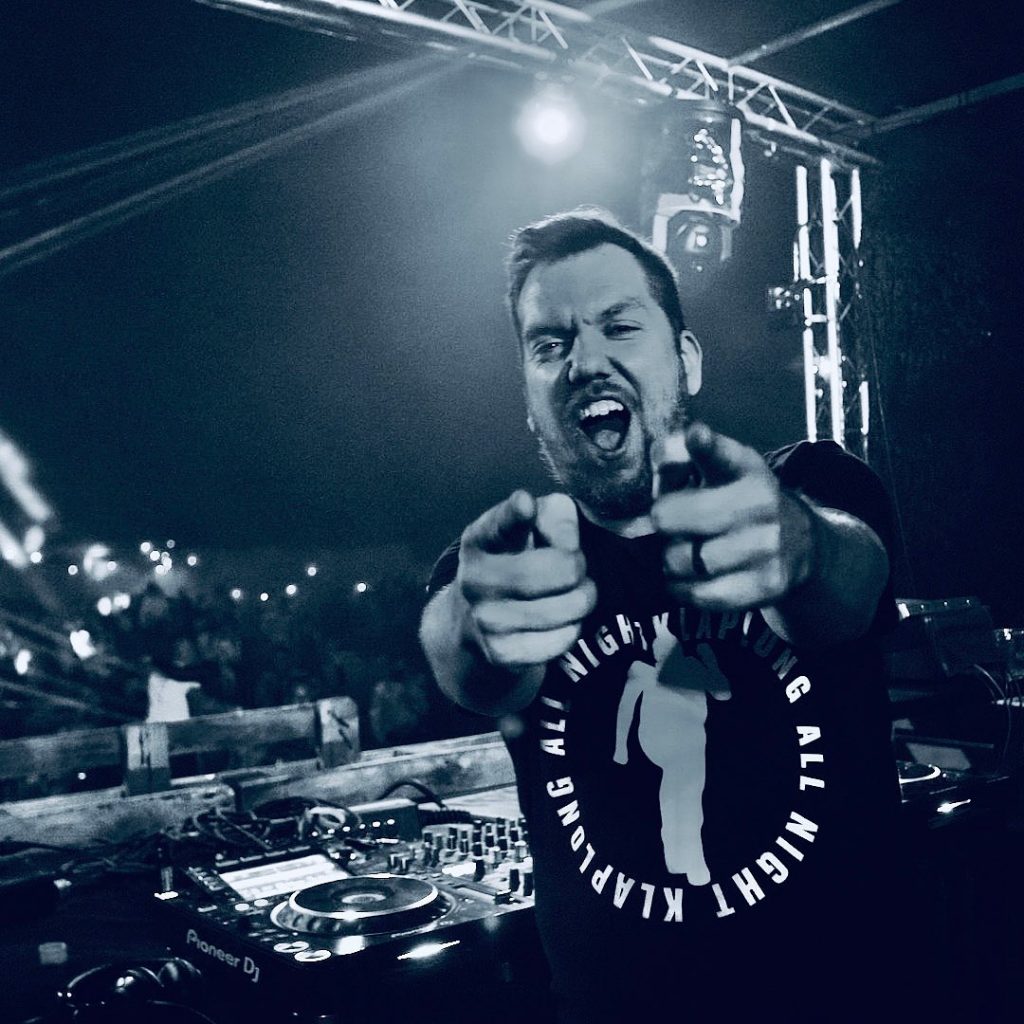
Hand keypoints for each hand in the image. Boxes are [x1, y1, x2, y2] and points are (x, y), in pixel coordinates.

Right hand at [456, 491, 596, 669]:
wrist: (473, 621)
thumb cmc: (516, 560)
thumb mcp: (531, 526)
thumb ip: (556, 516)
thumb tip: (568, 543)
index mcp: (479, 539)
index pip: (499, 524)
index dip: (515, 514)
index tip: (526, 504)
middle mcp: (474, 578)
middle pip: (561, 569)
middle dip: (579, 567)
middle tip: (576, 569)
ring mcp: (484, 619)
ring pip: (569, 607)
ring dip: (583, 599)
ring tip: (571, 594)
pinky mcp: (500, 654)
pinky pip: (563, 639)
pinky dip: (572, 629)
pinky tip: (559, 621)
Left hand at [651, 423, 815, 610]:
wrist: (800, 545)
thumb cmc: (736, 502)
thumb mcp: (716, 473)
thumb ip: (679, 461)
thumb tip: (660, 453)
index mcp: (744, 467)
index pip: (721, 454)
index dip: (705, 445)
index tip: (695, 436)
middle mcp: (760, 502)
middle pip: (672, 517)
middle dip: (661, 524)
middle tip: (670, 526)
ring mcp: (767, 545)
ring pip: (681, 560)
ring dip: (669, 560)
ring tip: (682, 553)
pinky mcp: (768, 584)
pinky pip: (700, 594)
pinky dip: (683, 589)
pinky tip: (690, 578)